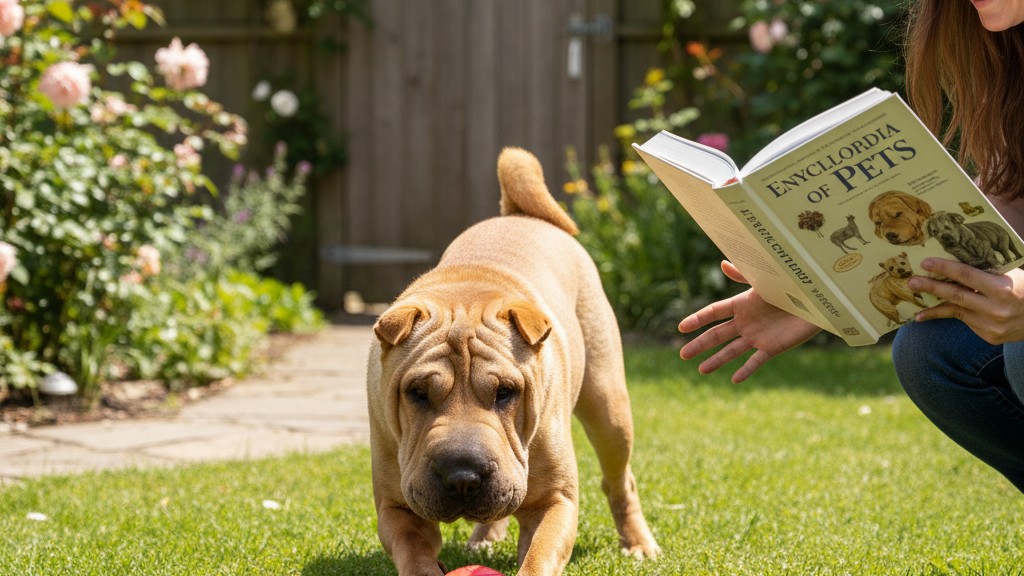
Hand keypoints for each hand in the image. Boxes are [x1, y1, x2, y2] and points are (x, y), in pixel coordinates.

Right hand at [679, 261, 821, 382]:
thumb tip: (723, 263)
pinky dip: (746, 370)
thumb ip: (744, 275)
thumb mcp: (765, 279)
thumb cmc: (791, 285)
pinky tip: (735, 380)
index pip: (713, 313)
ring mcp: (757, 336)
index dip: (697, 319)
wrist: (819, 300)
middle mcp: (746, 322)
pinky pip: (756, 361)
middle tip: (683, 355)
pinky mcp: (772, 348)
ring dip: (717, 360)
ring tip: (702, 370)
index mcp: (741, 304)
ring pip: (732, 351)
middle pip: (717, 335)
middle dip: (700, 345)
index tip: (681, 327)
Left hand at [909, 258, 1023, 343]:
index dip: (945, 268)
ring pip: (957, 312)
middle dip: (931, 288)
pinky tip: (932, 314)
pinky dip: (953, 315)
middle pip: (956, 296)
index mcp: (1003, 289)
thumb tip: (958, 257)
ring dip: (935, 307)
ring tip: (916, 303)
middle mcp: (996, 309)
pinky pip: (966, 322)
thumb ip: (990, 270)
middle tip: (911, 282)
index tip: (926, 263)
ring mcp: (992, 326)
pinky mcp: (990, 337)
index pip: (967, 276)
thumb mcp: (1014, 275)